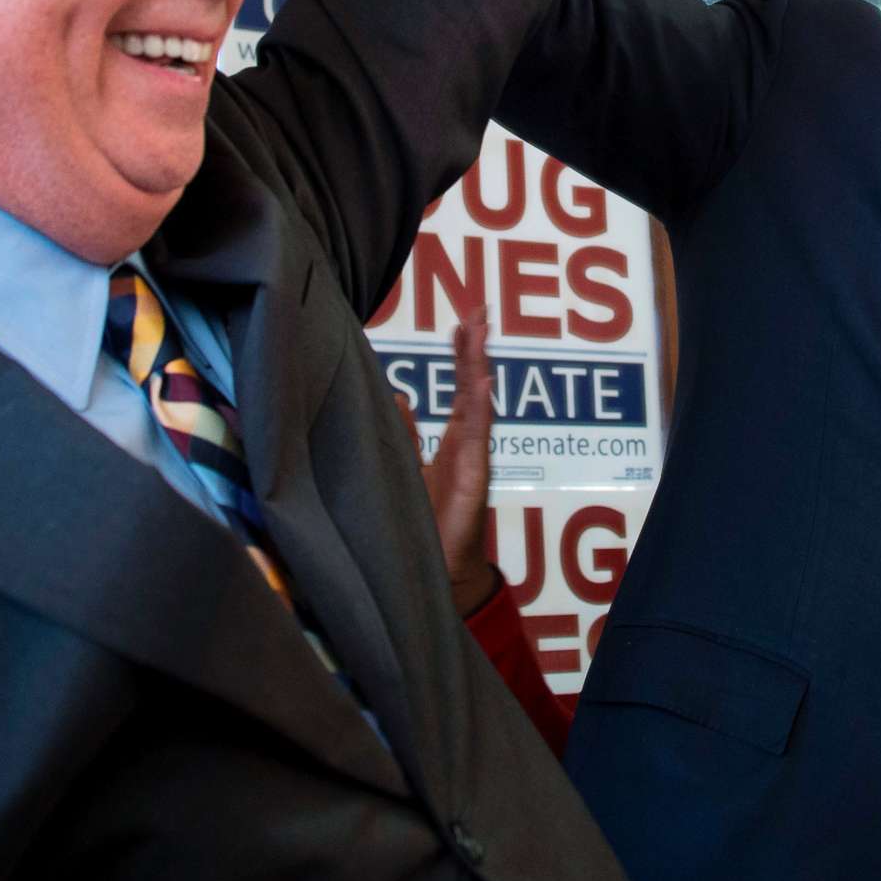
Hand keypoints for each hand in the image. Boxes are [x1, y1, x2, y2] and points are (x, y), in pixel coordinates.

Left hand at [404, 308, 501, 616]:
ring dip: (478, 365)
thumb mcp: (408, 470)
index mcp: (453, 439)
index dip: (461, 354)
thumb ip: (406, 435)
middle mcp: (467, 442)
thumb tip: (398, 397)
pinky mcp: (474, 477)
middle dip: (475, 347)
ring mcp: (474, 457)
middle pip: (472, 385)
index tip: (462, 320)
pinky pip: (479, 437)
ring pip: (478, 401)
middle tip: (478, 309)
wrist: (440, 570)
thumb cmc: (427, 524)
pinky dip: (482, 408)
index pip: (459, 386)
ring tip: (480, 330)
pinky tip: (483, 382)